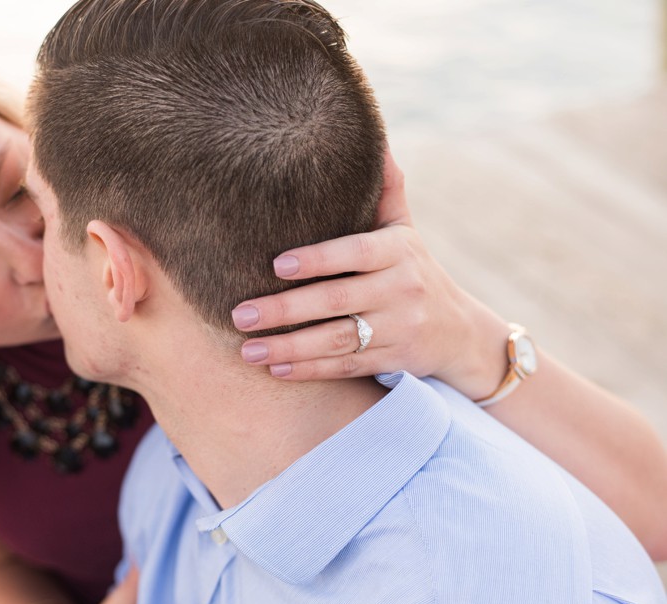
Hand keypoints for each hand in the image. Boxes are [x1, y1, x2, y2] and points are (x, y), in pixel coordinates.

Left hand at [232, 146, 509, 398]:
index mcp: (398, 251)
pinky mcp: (393, 360)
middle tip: (240, 314)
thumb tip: (369, 136)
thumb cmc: (413, 270)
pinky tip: (275, 369)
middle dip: (285, 311)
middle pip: (336, 301)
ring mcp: (398, 329)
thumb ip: (384, 190)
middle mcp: (400, 290)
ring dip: (288, 348)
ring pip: (336, 341)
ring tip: (246, 350)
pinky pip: (345, 367)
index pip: (354, 253)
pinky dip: (309, 371)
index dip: (317, 260)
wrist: (459, 331)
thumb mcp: (404, 230)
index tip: (276, 265)